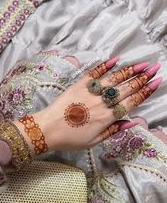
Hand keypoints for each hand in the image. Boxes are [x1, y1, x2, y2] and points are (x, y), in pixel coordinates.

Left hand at [14, 57, 161, 152]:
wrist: (47, 130)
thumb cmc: (70, 139)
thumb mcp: (94, 141)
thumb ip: (113, 130)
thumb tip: (132, 121)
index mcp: (106, 118)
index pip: (130, 103)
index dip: (144, 93)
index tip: (156, 83)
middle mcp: (101, 103)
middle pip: (125, 89)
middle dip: (142, 78)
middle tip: (155, 68)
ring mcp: (90, 92)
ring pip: (113, 79)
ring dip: (129, 71)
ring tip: (143, 64)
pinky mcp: (79, 85)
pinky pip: (94, 74)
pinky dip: (106, 66)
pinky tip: (116, 60)